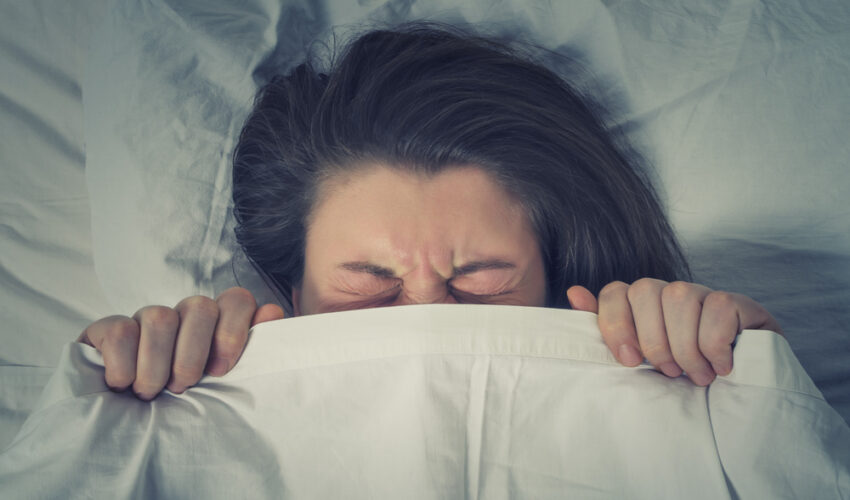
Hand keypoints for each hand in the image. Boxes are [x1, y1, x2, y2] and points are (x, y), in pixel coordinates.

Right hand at [77, 287, 284, 399]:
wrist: (121, 437)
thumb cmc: (181, 414)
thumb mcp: (222, 390)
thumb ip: (250, 353)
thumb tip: (272, 313)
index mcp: (215, 328)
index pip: (237, 300)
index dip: (234, 330)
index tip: (222, 370)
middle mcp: (182, 317)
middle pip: (200, 306)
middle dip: (194, 353)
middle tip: (184, 386)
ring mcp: (143, 320)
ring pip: (160, 317)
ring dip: (157, 366)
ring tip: (152, 394)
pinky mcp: (105, 329)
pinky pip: (120, 331)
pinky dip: (124, 366)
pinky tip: (122, 386)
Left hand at [567, 279, 782, 385]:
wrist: (739, 406)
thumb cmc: (682, 385)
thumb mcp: (639, 364)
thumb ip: (608, 331)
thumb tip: (574, 292)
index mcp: (643, 307)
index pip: (615, 292)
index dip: (616, 324)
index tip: (629, 361)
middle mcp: (672, 295)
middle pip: (646, 290)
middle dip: (653, 340)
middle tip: (669, 372)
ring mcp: (707, 295)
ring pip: (680, 296)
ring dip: (685, 347)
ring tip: (696, 376)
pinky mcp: (741, 304)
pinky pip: (719, 307)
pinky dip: (715, 345)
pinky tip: (721, 367)